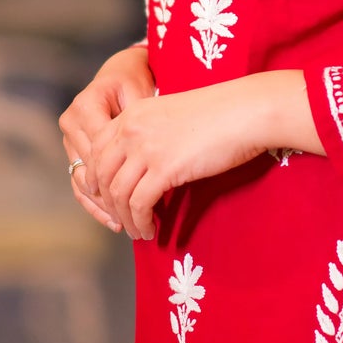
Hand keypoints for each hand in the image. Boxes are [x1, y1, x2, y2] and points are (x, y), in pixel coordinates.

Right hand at [59, 43, 154, 232]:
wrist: (120, 73)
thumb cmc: (135, 82)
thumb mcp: (141, 95)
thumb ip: (140, 124)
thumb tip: (151, 157)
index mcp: (86, 106)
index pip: (103, 151)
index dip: (123, 176)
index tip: (146, 194)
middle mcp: (71, 123)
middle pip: (91, 170)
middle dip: (114, 197)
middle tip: (137, 219)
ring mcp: (68, 139)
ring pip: (83, 182)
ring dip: (105, 206)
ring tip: (127, 224)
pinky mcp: (73, 151)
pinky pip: (81, 184)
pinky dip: (97, 203)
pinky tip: (114, 220)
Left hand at [89, 70, 317, 240]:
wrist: (245, 111)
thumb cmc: (221, 113)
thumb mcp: (173, 115)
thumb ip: (153, 133)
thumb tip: (146, 165)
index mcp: (134, 112)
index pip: (97, 148)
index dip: (97, 177)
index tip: (105, 196)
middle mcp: (132, 128)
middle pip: (102, 174)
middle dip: (107, 202)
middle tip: (119, 219)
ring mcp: (146, 148)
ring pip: (118, 193)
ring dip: (125, 218)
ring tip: (137, 231)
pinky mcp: (164, 168)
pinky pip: (139, 204)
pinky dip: (140, 222)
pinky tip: (151, 230)